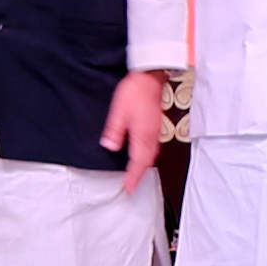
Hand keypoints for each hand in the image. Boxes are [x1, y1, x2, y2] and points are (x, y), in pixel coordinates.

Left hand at [100, 69, 168, 197]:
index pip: (138, 161)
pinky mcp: (156, 125)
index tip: (129, 187)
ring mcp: (155, 130)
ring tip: (137, 174)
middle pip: (147, 161)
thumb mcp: (118, 111)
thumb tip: (110, 146)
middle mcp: (151, 135)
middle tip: (132, 185)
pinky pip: (154, 146)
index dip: (133, 176)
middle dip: (140, 175)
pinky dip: (148, 155)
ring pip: (152, 154)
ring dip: (145, 166)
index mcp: (142, 134)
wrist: (149, 78)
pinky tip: (143, 154)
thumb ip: (114, 130)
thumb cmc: (135, 91)